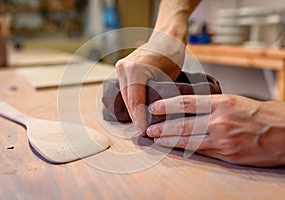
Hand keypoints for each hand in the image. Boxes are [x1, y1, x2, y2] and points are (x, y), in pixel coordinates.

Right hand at [115, 30, 184, 132]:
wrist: (167, 36)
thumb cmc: (173, 52)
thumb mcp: (170, 77)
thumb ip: (160, 97)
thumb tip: (155, 118)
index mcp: (134, 70)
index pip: (135, 102)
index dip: (140, 120)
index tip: (145, 132)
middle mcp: (123, 68)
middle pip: (128, 101)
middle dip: (136, 118)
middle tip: (144, 133)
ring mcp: (121, 68)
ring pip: (126, 97)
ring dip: (134, 111)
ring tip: (143, 126)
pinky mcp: (124, 70)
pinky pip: (127, 90)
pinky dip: (133, 102)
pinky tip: (140, 112)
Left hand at [146, 94, 284, 166]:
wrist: (284, 132)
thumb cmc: (259, 114)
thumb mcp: (233, 102)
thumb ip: (211, 106)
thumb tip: (188, 110)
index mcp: (221, 103)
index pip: (187, 103)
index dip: (167, 105)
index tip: (154, 108)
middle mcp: (219, 120)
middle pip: (183, 124)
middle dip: (163, 127)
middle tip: (149, 129)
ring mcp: (222, 139)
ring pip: (189, 140)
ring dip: (170, 140)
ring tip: (157, 139)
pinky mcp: (227, 155)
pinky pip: (202, 152)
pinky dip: (186, 150)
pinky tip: (176, 149)